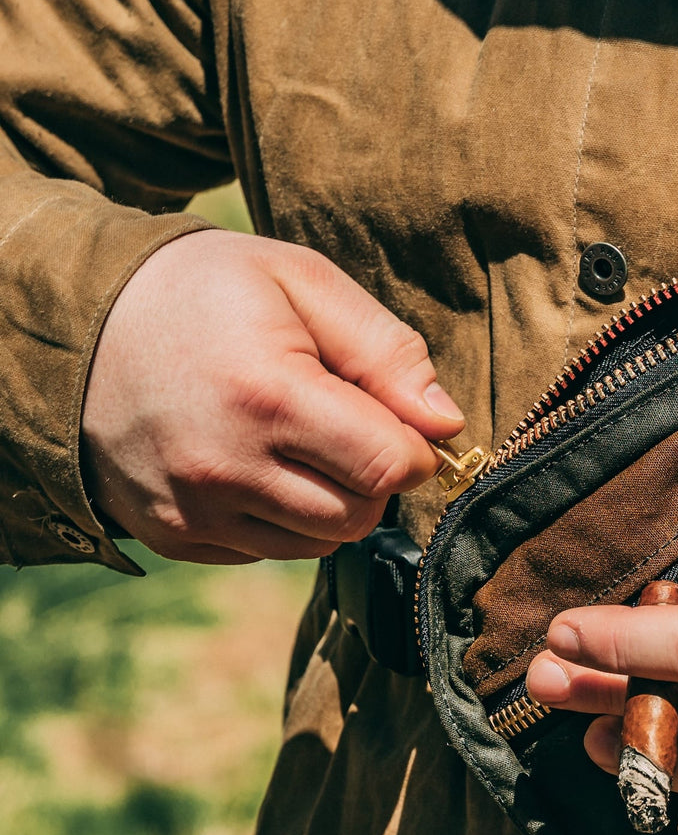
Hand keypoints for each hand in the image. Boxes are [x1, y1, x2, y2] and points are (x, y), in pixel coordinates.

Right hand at [82, 229, 464, 562]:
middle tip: (346, 426)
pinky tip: (254, 463)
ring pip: (320, 544)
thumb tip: (446, 424)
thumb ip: (386, 351)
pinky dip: (282, 519)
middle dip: (374, 478)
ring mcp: (194, 510)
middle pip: (361, 516)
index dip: (414, 448)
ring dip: (332, 502)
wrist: (74, 323)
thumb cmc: (204, 292)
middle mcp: (225, 466)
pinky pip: (269, 552)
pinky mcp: (175, 537)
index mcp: (266, 395)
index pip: (390, 467)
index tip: (396, 418)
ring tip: (297, 440)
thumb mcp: (300, 282)